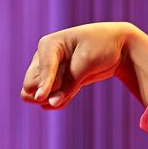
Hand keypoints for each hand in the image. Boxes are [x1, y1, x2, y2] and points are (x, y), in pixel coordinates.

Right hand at [21, 22, 147, 109]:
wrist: (117, 47)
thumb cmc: (102, 46)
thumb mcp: (86, 62)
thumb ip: (69, 84)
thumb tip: (50, 104)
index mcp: (48, 45)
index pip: (40, 70)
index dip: (43, 85)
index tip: (42, 99)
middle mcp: (43, 57)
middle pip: (30, 84)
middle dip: (46, 92)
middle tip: (69, 87)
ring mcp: (48, 70)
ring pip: (38, 94)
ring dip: (53, 98)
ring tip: (74, 88)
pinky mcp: (57, 82)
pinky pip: (49, 99)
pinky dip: (59, 101)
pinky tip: (72, 94)